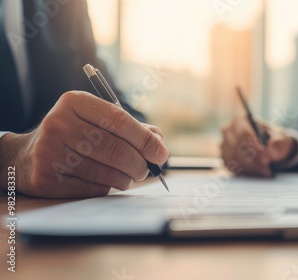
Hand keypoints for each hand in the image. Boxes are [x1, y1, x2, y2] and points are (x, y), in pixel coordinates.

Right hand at [0, 91, 168, 197]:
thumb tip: (158, 142)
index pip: (119, 120)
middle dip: (139, 163)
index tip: (161, 153)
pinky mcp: (46, 178)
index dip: (145, 139)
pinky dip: (107, 187)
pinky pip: (92, 187)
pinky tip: (105, 181)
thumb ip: (129, 127)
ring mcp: (49, 152)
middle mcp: (58, 123)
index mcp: (74, 102)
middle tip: (146, 169)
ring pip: (106, 171)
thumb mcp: (96, 120)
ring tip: (128, 176)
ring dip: (125, 178)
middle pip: (115, 148)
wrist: (27, 156)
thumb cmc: (74, 135)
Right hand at [220, 115, 297, 175]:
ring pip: (235, 158)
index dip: (254, 147)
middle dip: (253, 159)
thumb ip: (278, 142)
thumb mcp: (280, 138)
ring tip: (266, 169)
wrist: (268, 148)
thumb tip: (270, 149)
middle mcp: (228, 130)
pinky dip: (247, 171)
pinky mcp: (225, 158)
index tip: (266, 157)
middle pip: (237, 146)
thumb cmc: (273, 139)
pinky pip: (232, 167)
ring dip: (251, 166)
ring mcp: (224, 145)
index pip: (244, 133)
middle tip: (267, 166)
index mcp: (240, 119)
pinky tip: (258, 171)